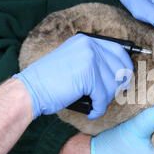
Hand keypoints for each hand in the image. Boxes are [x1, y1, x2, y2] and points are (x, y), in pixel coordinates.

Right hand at [13, 33, 132, 119]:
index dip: (125, 66)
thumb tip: (119, 74)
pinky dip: (98, 108)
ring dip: (104, 100)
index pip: (118, 50)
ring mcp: (89, 59)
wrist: (29, 90)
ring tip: (94, 104)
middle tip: (106, 97)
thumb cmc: (50, 82)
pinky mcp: (87, 76)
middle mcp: (89, 46)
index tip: (125, 78)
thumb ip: (94, 63)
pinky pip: (103, 97)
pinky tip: (91, 111)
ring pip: (112, 85)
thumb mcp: (74, 62)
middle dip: (116, 87)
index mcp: (86, 41)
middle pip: (119, 69)